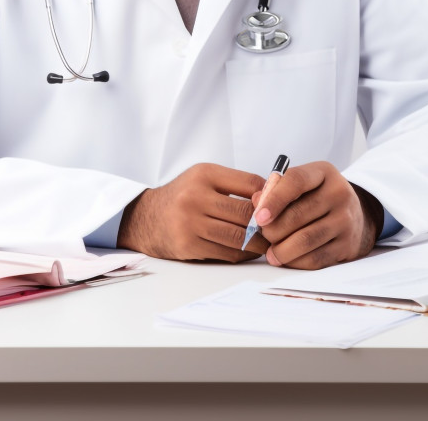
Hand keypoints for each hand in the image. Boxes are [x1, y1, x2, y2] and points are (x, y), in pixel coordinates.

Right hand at [117, 163, 267, 261]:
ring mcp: (190, 222)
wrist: (147, 218)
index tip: (278, 206)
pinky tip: (249, 251)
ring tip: (268, 243)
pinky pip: (226, 253)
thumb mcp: (204, 178)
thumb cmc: (183, 196)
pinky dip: (243, 254)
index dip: (269, 197)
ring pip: (238, 236)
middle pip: (246, 213)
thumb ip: (234, 184)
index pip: (250, 184)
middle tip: (280, 229)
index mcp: (204, 174)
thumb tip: (271, 197)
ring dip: (258, 243)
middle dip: (267, 223)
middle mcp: (196, 196)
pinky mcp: (188, 245)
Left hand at [248, 161, 382, 269]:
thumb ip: (278, 189)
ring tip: (271, 253)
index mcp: (324, 172)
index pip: (296, 181)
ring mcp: (345, 220)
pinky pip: (316, 258)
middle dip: (273, 229)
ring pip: (306, 240)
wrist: (357, 215)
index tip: (258, 217)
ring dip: (282, 250)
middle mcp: (339, 193)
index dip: (274, 199)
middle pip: (298, 215)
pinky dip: (296, 262)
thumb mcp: (304, 184)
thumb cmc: (319, 197)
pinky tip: (287, 259)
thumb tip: (256, 201)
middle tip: (262, 235)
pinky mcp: (347, 244)